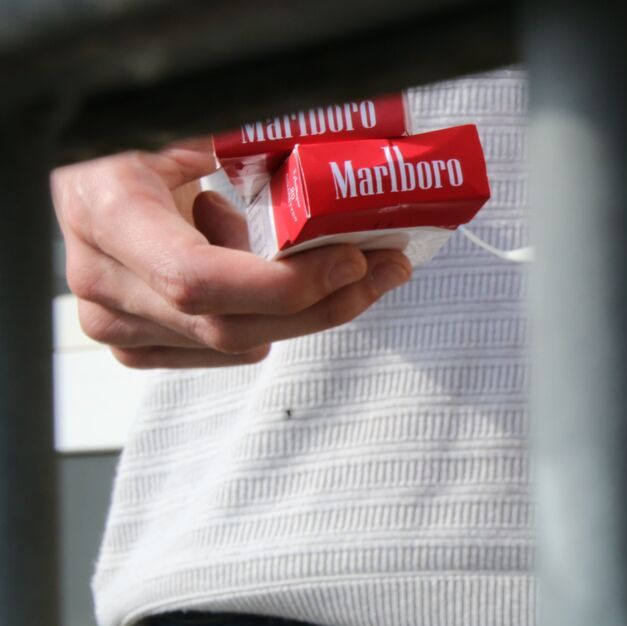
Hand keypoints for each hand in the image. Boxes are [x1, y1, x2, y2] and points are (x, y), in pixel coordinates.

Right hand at [51, 139, 412, 368]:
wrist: (88, 172)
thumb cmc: (139, 140)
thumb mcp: (186, 122)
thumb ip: (248, 135)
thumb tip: (339, 142)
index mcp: (108, 212)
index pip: (198, 279)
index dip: (283, 284)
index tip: (353, 260)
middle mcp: (102, 279)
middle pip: (229, 326)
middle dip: (323, 302)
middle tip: (386, 270)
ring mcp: (113, 322)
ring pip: (234, 344)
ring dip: (297, 306)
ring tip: (313, 250)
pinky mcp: (134, 345)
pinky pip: (222, 350)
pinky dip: (260, 315)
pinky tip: (250, 266)